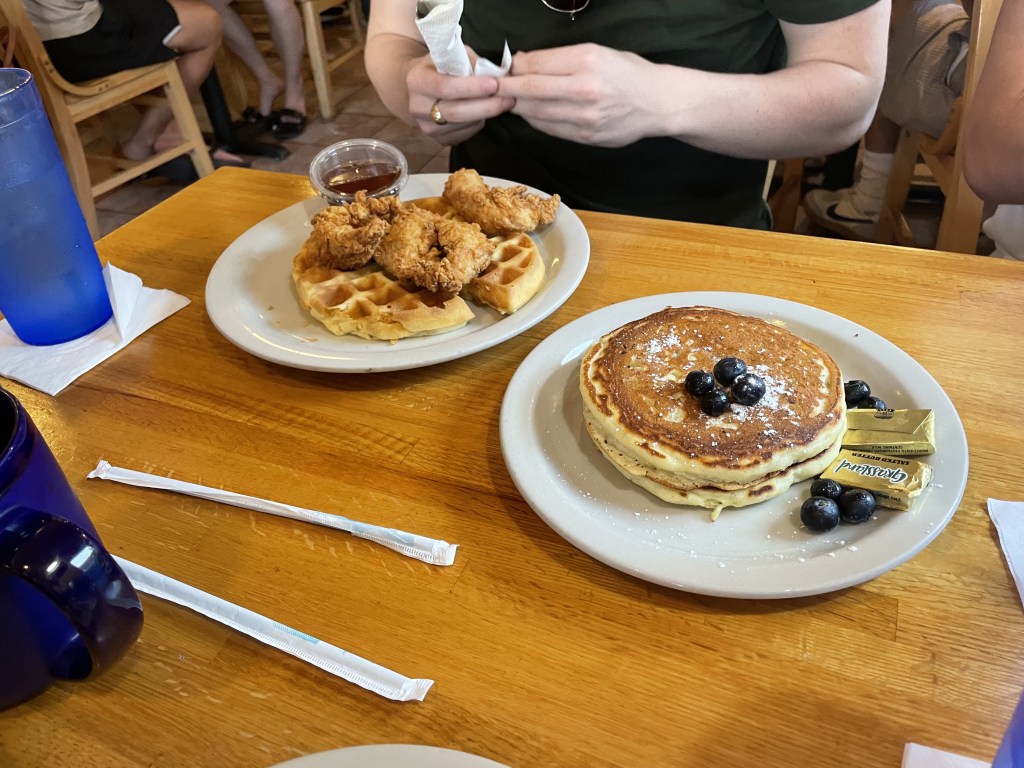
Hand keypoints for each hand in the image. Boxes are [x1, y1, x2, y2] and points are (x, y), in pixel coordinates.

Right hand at [405, 50, 515, 144]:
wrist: (422, 85)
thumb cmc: (441, 66)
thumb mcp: (451, 55)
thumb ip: (469, 63)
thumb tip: (495, 75)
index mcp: (417, 81)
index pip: (446, 87)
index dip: (471, 88)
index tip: (494, 84)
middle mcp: (417, 107)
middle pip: (456, 112)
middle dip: (486, 106)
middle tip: (508, 98)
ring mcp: (427, 126)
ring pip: (463, 125)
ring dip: (486, 114)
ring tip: (504, 102)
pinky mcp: (438, 139)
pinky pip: (465, 134)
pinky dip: (479, 123)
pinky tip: (485, 111)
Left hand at [497, 44, 657, 146]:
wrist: (658, 103)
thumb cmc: (627, 73)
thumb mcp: (597, 52)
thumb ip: (560, 58)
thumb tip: (523, 63)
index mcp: (587, 61)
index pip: (535, 64)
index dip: (514, 67)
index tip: (505, 67)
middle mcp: (584, 88)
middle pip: (530, 89)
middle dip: (506, 88)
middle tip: (493, 87)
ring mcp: (584, 116)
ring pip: (535, 112)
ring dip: (517, 105)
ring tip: (510, 99)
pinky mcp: (585, 136)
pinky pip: (549, 128)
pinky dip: (534, 119)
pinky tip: (531, 112)